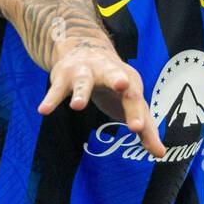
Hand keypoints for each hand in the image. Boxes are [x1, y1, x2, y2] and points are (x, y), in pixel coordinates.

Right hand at [36, 41, 166, 157]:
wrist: (85, 49)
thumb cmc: (115, 84)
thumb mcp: (131, 103)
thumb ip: (145, 129)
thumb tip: (161, 154)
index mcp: (128, 82)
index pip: (135, 99)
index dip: (136, 113)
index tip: (137, 129)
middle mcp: (108, 73)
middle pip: (115, 75)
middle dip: (118, 79)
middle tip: (123, 85)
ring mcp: (85, 72)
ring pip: (83, 81)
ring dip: (81, 92)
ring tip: (77, 106)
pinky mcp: (64, 76)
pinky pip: (56, 89)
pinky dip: (51, 99)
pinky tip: (43, 111)